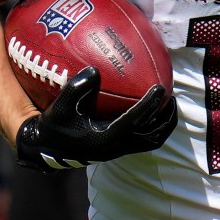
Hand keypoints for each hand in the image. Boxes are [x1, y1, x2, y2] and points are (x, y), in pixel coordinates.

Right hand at [15, 68, 176, 168]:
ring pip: (151, 141)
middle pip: (153, 137)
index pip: (134, 120)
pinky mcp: (117, 148)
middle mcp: (117, 146)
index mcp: (105, 137)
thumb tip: (94, 69)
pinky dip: (151, 126)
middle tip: (173, 98)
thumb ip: (76, 88)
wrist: (47, 148)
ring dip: (162, 125)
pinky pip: (143, 139)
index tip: (161, 88)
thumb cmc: (54, 125)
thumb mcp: (60, 106)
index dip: (149, 105)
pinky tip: (150, 110)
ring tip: (169, 105)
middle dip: (166, 119)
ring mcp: (119, 150)